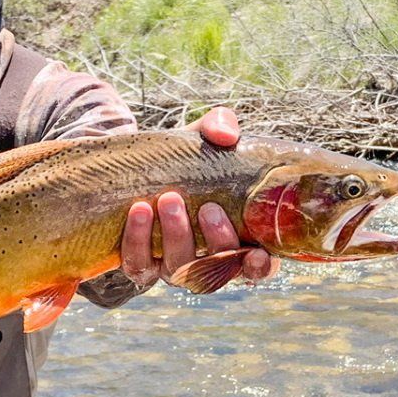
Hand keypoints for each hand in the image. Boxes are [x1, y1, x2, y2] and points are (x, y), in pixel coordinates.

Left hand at [118, 106, 278, 289]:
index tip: (257, 254)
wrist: (137, 166)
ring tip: (168, 199)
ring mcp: (174, 266)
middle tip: (207, 208)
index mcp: (236, 237)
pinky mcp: (141, 265)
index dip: (260, 267)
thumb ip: (221, 127)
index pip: (257, 266)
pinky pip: (139, 265)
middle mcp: (207, 260)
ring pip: (179, 269)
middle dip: (216, 240)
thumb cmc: (186, 157)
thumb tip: (225, 136)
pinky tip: (139, 210)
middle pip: (219, 267)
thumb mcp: (205, 137)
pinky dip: (138, 239)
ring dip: (176, 236)